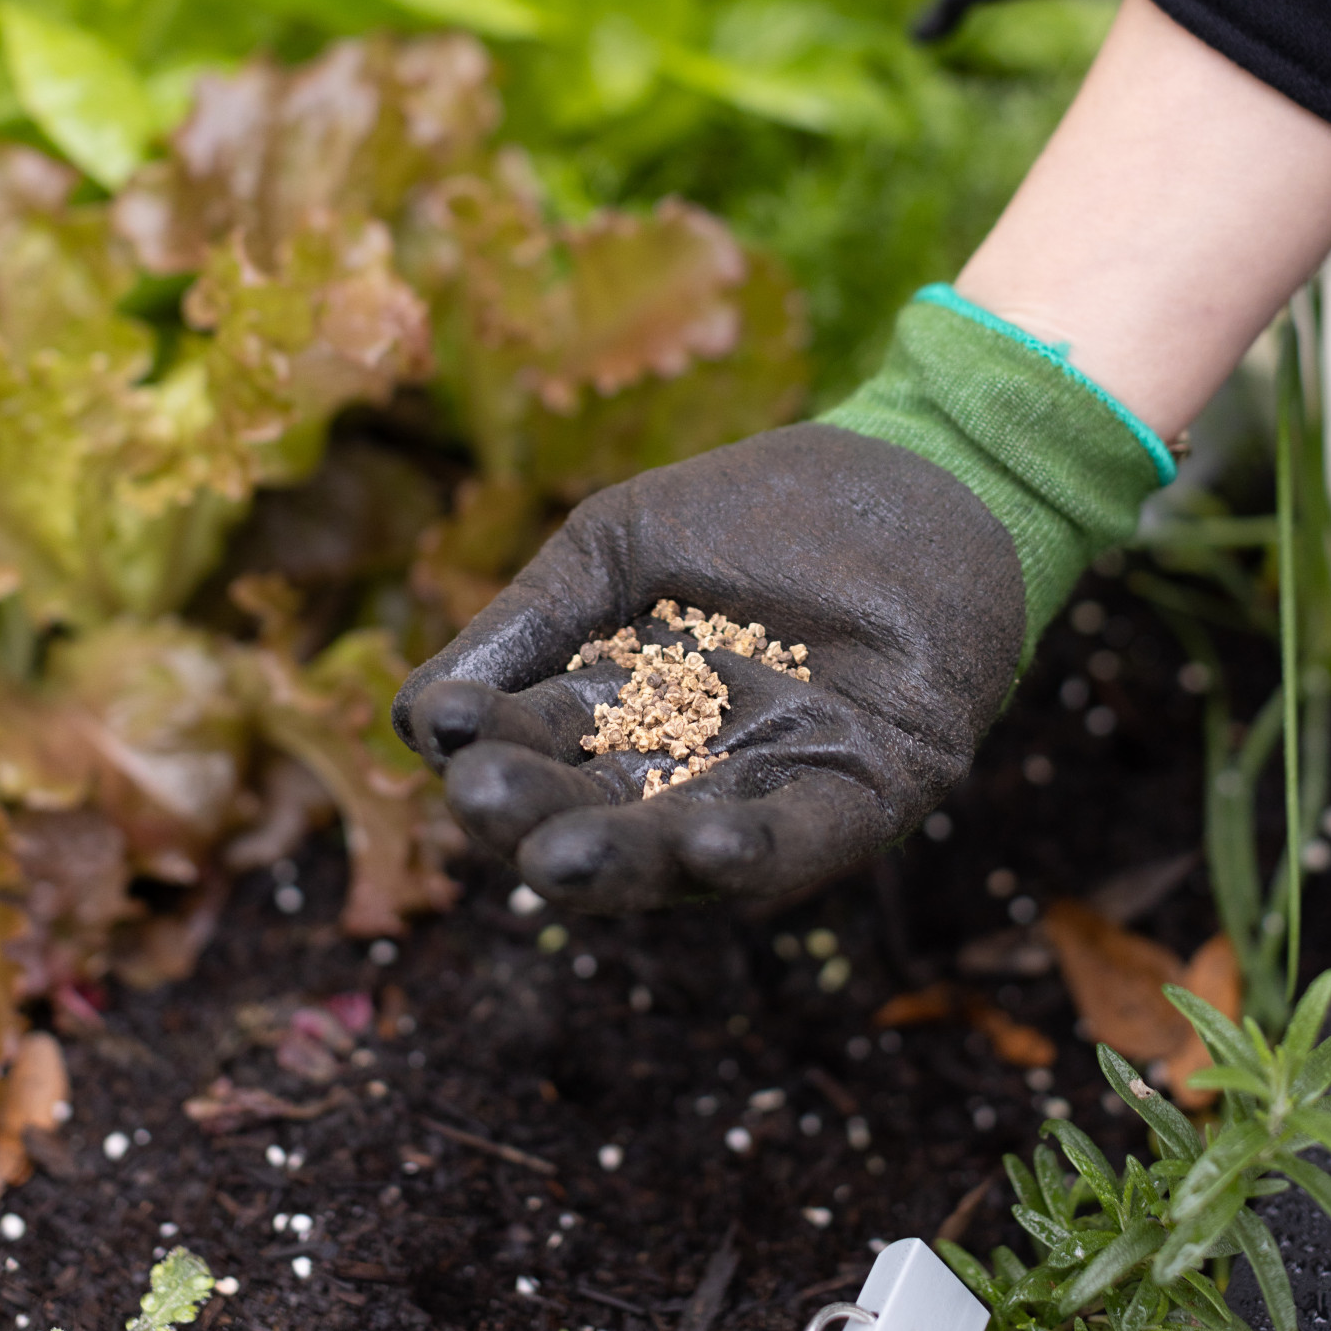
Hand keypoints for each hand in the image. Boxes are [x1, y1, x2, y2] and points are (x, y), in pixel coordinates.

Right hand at [391, 423, 1023, 911]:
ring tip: (560, 860)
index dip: (491, 742)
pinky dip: (751, 853)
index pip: (539, 745)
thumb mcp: (619, 548)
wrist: (917, 469)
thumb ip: (530, 625)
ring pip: (683, 848)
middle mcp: (690, 767)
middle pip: (598, 812)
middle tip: (483, 805)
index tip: (444, 727)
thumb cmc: (763, 503)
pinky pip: (798, 842)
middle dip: (538, 817)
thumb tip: (413, 724)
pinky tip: (704, 845)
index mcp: (625, 710)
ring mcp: (771, 786)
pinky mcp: (863, 795)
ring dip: (624, 861)